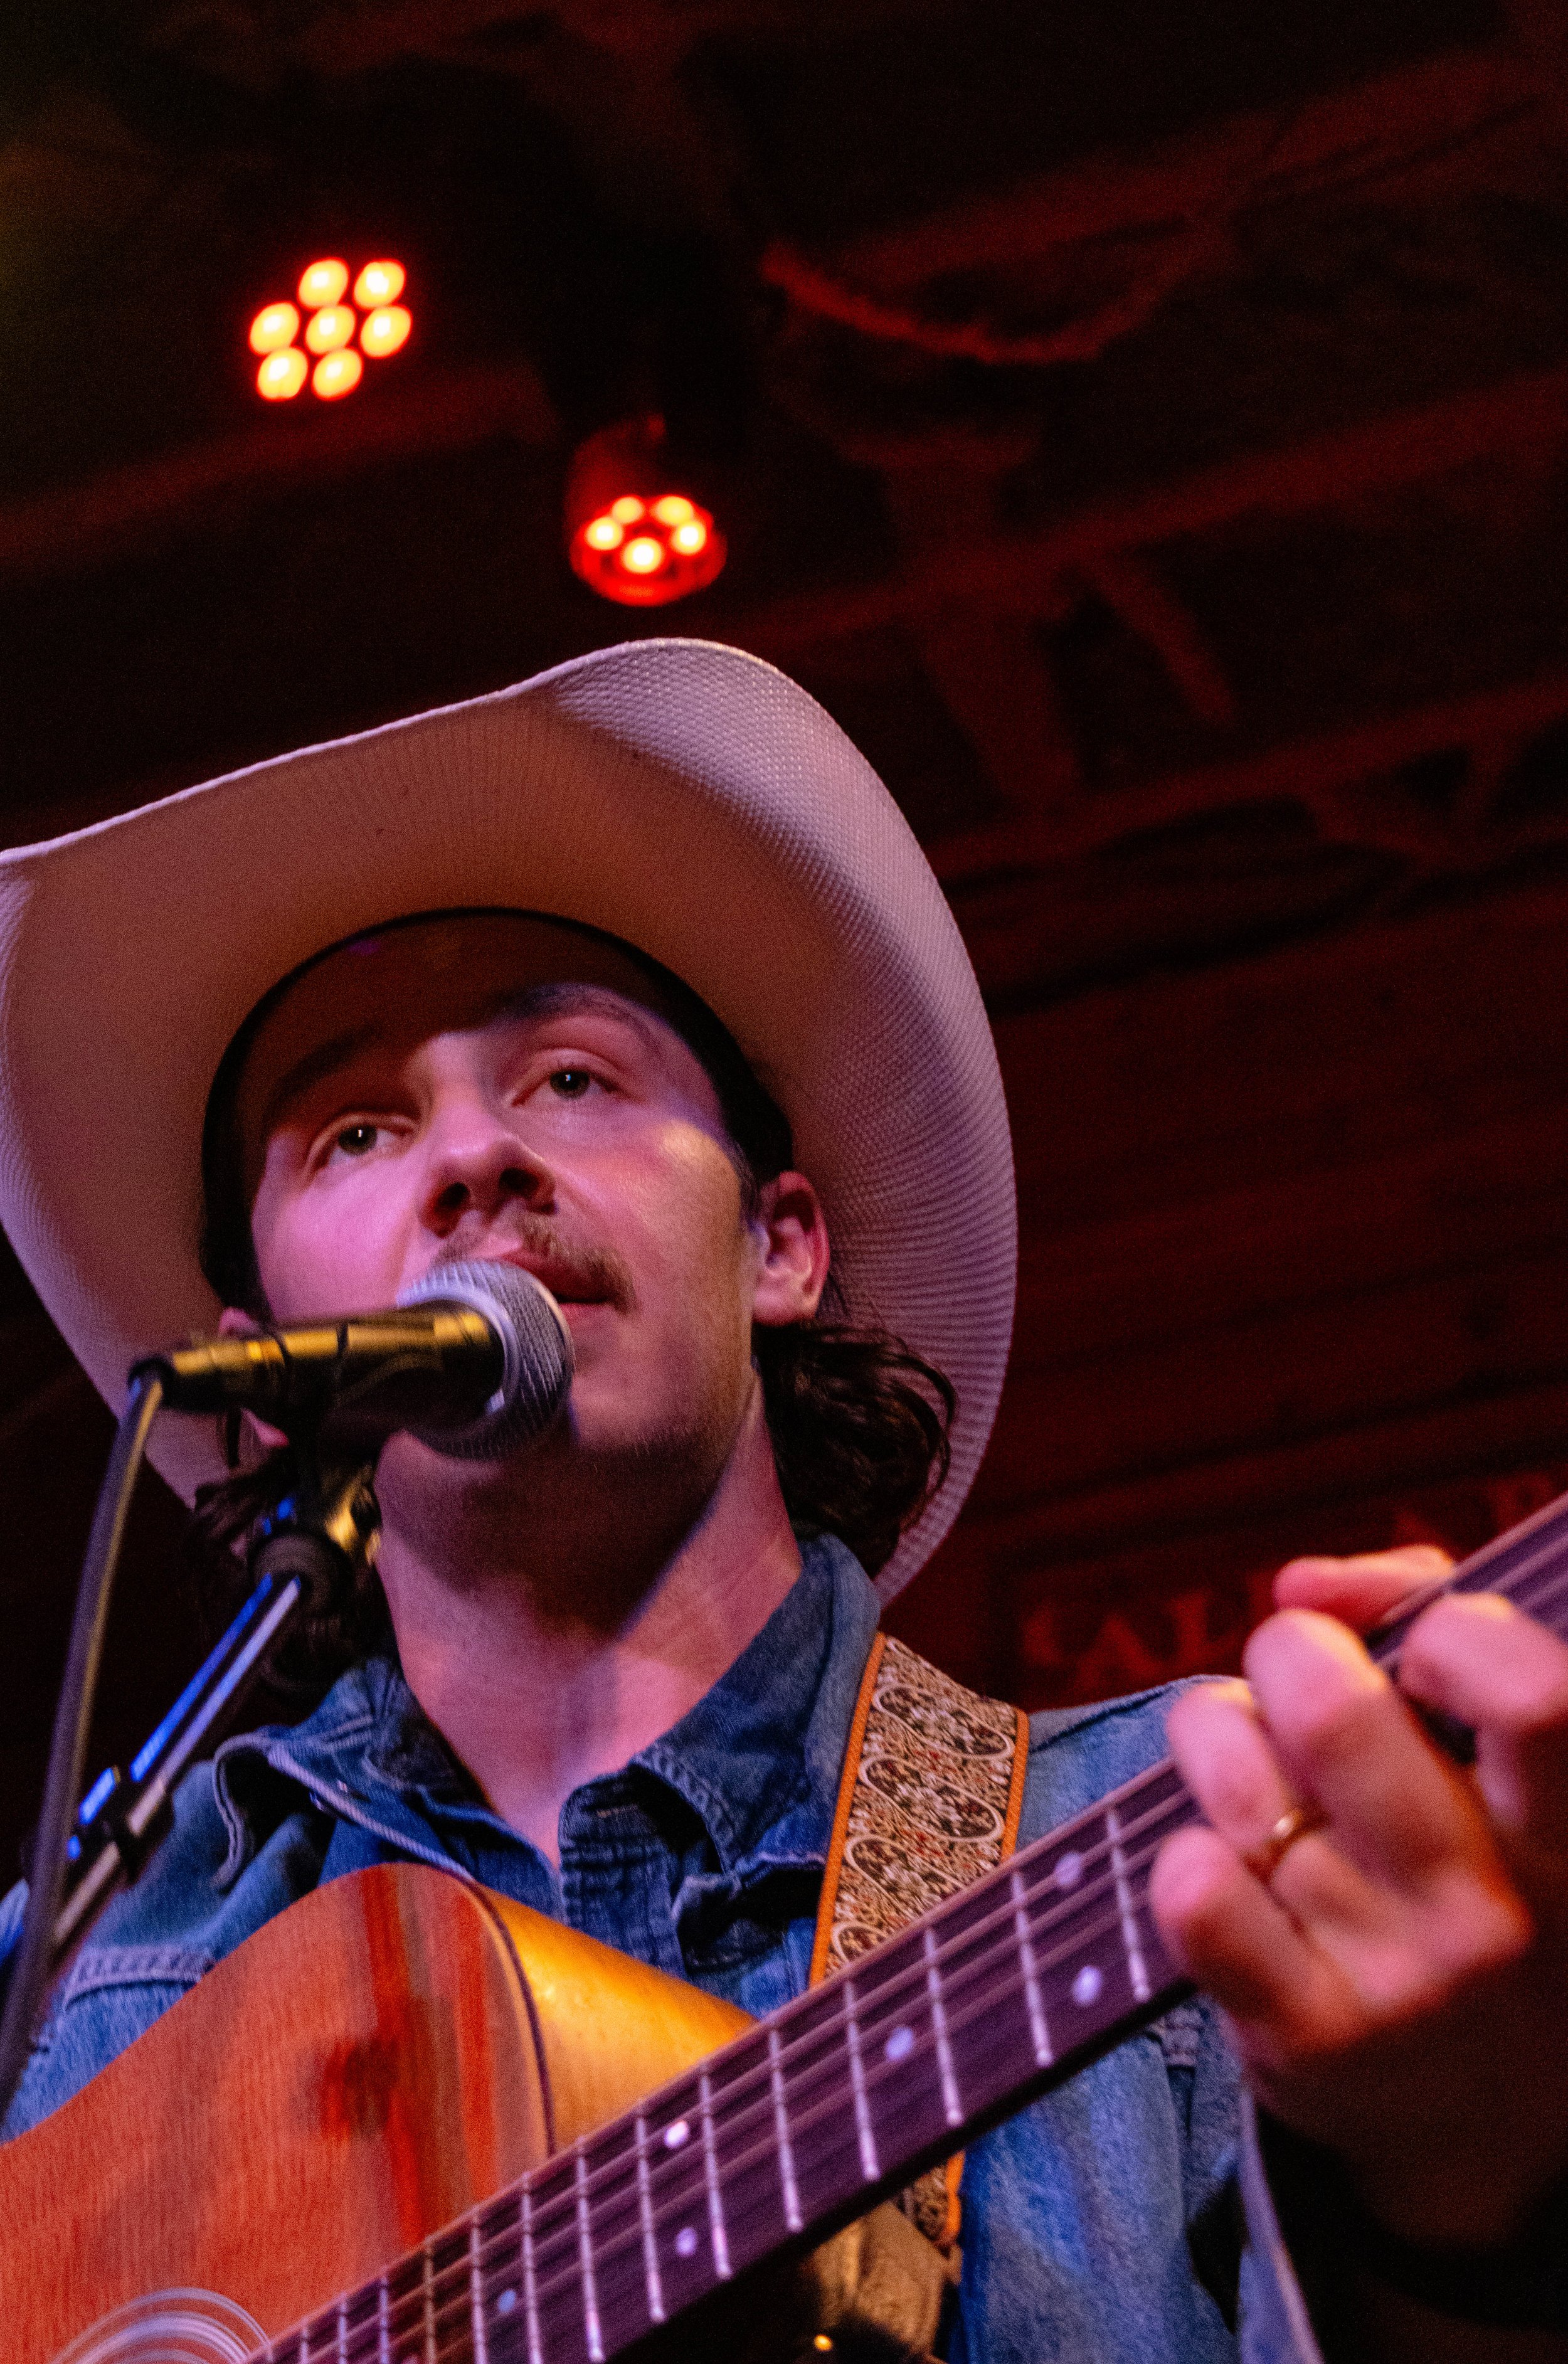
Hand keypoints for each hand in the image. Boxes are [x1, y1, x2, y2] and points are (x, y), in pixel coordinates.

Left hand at [1149, 1545, 1567, 2247]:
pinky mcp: (1303, 2036)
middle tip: (1295, 1679)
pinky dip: (1187, 1848)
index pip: (1525, 1692)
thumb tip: (1304, 1586)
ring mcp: (1402, 1984)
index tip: (1420, 1654)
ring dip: (1220, 1740)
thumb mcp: (1498, 1755)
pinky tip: (1230, 1864)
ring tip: (1254, 1769)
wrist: (1487, 2123)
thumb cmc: (1476, 1869)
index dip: (1448, 1634)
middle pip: (1336, 1713)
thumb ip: (1419, 1614)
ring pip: (1238, 1778)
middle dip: (1288, 1658)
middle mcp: (1501, 1916)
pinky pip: (1191, 1886)